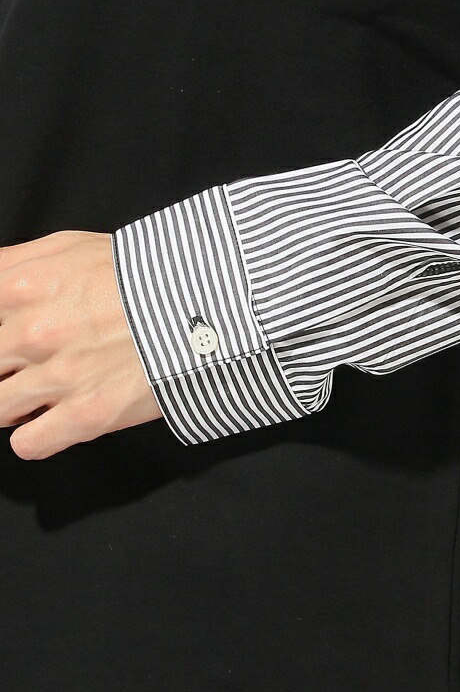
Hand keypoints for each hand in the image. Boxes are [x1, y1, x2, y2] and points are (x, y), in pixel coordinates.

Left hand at [0, 230, 162, 459]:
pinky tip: (52, 422)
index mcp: (20, 288)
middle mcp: (29, 334)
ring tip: (40, 395)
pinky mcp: (85, 416)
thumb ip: (15, 263)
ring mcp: (57, 378)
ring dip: (12, 405)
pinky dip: (35, 438)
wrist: (206, 303)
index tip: (9, 346)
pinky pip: (29, 445)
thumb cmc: (146, 272)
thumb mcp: (71, 246)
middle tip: (27, 366)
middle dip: (3, 368)